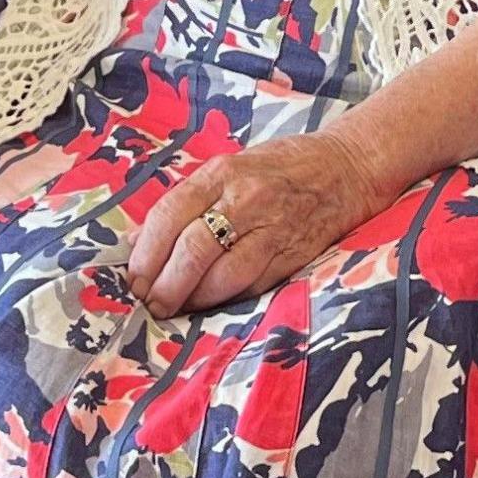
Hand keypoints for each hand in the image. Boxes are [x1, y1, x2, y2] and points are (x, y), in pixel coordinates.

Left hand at [127, 136, 391, 318]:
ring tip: (176, 308)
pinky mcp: (292, 256)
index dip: (146, 253)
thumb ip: (184, 203)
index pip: (170, 214)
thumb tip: (135, 242)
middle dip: (164, 285)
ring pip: (222, 276)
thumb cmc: (277, 169)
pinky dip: (224, 300)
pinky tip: (209, 303)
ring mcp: (271, 229)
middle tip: (150, 303)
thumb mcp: (226, 169)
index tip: (133, 278)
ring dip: (192, 299)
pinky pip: (251, 286)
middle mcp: (245, 199)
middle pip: (192, 251)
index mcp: (222, 173)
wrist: (344, 170)